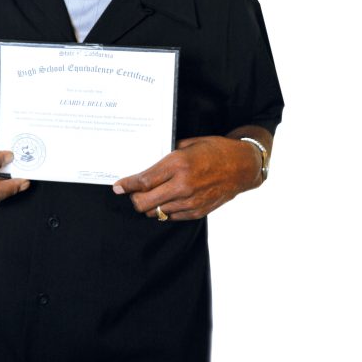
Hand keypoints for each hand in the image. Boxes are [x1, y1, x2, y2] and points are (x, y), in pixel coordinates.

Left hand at [112, 136, 262, 220]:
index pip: (143, 181)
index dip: (126, 185)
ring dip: (150, 205)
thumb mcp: (189, 144)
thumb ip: (166, 155)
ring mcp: (190, 201)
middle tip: (133, 193)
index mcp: (178, 164)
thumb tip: (146, 164)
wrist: (243, 166)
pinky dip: (165, 210)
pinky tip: (168, 200)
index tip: (117, 187)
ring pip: (156, 212)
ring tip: (151, 196)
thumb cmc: (216, 150)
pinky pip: (171, 217)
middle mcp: (182, 185)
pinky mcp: (198, 211)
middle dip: (134, 199)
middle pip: (144, 202)